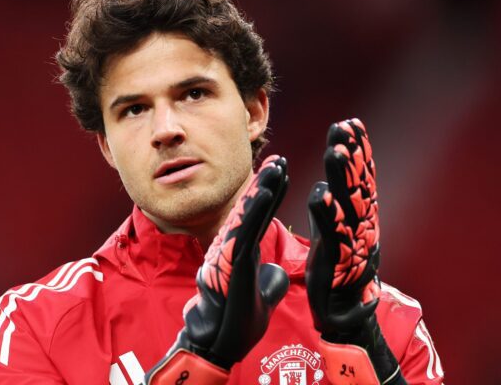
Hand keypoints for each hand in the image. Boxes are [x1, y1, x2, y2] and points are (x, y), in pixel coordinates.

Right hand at [144, 155, 289, 384]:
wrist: (218, 342)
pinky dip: (254, 210)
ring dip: (262, 188)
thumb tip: (279, 272)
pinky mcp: (230, 261)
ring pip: (248, 213)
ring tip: (276, 165)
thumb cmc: (236, 321)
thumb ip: (271, 281)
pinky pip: (244, 231)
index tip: (281, 170)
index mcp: (245, 251)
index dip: (271, 192)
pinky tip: (264, 191)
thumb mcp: (263, 297)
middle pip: (253, 208)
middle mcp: (235, 246)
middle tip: (279, 158)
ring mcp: (231, 252)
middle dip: (267, 183)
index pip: (261, 216)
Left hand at [306, 119, 403, 384]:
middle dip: (353, 155)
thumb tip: (328, 187)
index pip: (360, 180)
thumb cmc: (337, 276)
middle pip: (358, 186)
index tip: (351, 124)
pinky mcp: (336, 265)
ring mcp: (352, 246)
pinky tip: (317, 194)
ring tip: (335, 150)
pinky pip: (332, 237)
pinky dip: (325, 215)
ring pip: (348, 207)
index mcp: (360, 221)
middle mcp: (362, 229)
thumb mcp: (335, 236)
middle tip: (345, 126)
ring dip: (342, 179)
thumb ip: (332, 211)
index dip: (358, 153)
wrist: (344, 319)